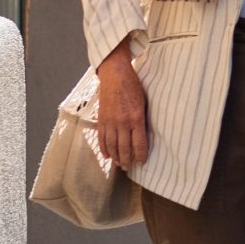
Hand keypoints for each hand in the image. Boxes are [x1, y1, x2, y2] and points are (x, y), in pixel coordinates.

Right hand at [95, 40, 150, 169]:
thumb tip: (143, 135)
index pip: (139, 143)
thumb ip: (142, 119)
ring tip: (119, 164)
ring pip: (112, 145)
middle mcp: (122, 123)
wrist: (115, 75)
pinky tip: (107, 155)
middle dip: (126, 160)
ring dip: (115, 157)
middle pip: (124, 148)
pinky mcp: (101, 119)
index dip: (140, 155)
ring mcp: (110, 122)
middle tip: (128, 168)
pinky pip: (102, 137)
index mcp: (136, 118)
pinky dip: (104, 148)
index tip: (141, 163)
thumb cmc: (133, 87)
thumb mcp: (143, 103)